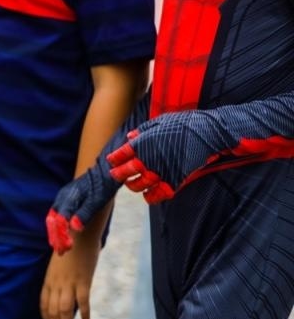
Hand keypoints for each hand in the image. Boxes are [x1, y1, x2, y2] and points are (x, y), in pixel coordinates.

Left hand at [40, 236, 95, 318]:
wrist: (78, 235)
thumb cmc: (69, 249)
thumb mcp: (56, 266)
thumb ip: (57, 279)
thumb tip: (62, 292)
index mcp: (48, 280)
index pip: (43, 304)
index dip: (46, 318)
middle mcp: (56, 284)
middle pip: (53, 310)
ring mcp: (69, 283)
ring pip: (64, 309)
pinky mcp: (83, 281)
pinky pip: (82, 302)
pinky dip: (84, 313)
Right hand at [45, 158, 119, 252]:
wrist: (106, 169)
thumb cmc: (103, 185)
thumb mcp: (97, 200)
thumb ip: (84, 214)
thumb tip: (74, 228)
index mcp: (69, 198)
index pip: (59, 221)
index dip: (61, 236)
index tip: (67, 248)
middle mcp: (62, 197)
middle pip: (52, 220)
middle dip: (55, 237)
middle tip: (61, 252)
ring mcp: (63, 197)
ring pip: (53, 218)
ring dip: (55, 233)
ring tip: (59, 247)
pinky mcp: (67, 198)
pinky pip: (57, 214)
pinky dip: (58, 227)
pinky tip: (63, 235)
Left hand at [108, 110, 227, 203]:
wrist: (207, 132)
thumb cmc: (184, 124)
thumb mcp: (160, 121)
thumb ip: (142, 131)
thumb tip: (129, 137)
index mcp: (142, 143)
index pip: (120, 155)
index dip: (114, 159)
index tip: (112, 161)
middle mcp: (148, 158)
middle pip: (126, 172)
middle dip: (118, 174)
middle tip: (115, 175)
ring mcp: (161, 170)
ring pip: (139, 184)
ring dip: (132, 186)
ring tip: (130, 184)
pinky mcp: (174, 180)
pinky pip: (158, 194)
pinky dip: (151, 197)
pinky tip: (147, 195)